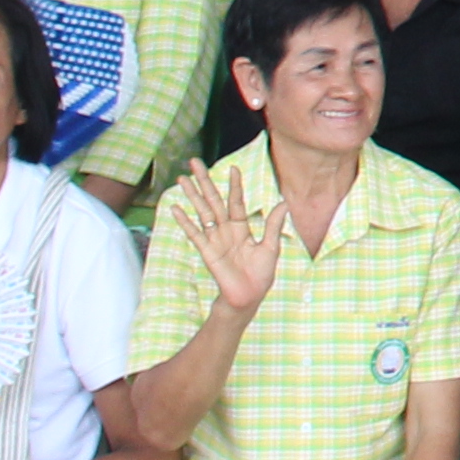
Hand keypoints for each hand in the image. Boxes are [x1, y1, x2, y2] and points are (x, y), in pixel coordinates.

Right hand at [172, 166, 287, 314]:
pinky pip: (194, 233)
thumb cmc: (260, 275)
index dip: (234, 185)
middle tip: (195, 162)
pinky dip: (185, 221)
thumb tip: (284, 202)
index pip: (236, 201)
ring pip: (202, 212)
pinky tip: (175, 208)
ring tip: (183, 178)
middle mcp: (226, 230)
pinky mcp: (207, 251)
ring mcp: (214, 239)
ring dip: (192, 195)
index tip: (232, 167)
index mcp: (242, 228)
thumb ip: (274, 225)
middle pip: (214, 200)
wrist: (249, 297)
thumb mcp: (271, 247)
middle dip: (205, 181)